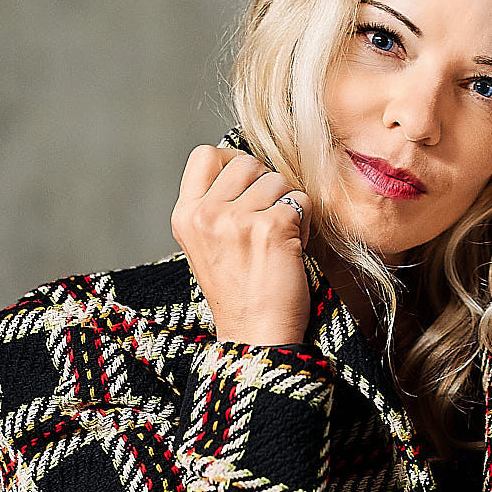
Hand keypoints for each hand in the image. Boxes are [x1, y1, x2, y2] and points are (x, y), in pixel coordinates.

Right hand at [171, 145, 312, 345]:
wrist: (256, 335)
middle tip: (266, 223)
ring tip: (279, 240)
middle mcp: (206, 214)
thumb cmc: (240, 293)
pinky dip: (305, 223)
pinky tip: (293, 248)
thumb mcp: (207, 245)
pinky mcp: (272, 228)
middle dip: (265, 187)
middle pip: (247, 163)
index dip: (233, 164)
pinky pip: (301, 200)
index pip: (206, 155)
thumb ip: (215, 206)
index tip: (246, 190)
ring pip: (277, 179)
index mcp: (185, 215)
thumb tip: (245, 166)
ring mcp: (237, 220)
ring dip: (287, 206)